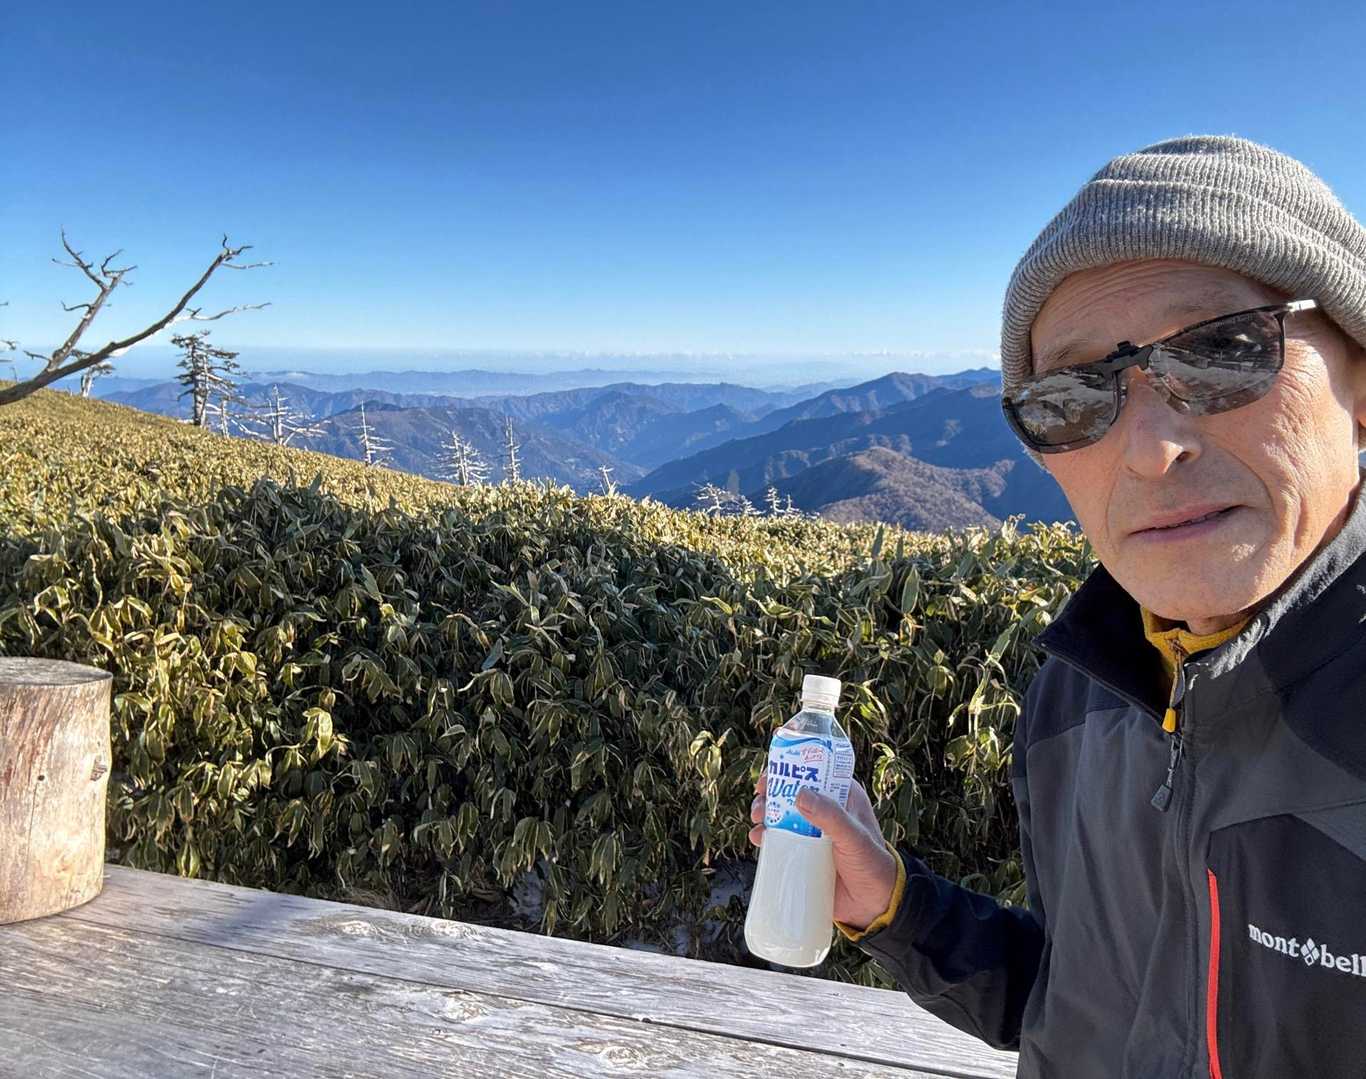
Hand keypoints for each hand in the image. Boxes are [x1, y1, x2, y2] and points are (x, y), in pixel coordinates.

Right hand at [748, 775, 898, 930]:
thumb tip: (800, 794)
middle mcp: (825, 811)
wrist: (873, 906)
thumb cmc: (872, 865)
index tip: (771, 775)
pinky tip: (758, 839)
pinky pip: (779, 841)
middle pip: (791, 793)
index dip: (790, 770)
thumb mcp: (853, 837)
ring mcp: (812, 834)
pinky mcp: (802, 854)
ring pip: (781, 815)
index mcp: (843, 797)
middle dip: (771, 793)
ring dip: (765, 813)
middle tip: (760, 800)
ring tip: (758, 819)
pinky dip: (765, 837)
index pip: (814, 773)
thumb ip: (831, 816)